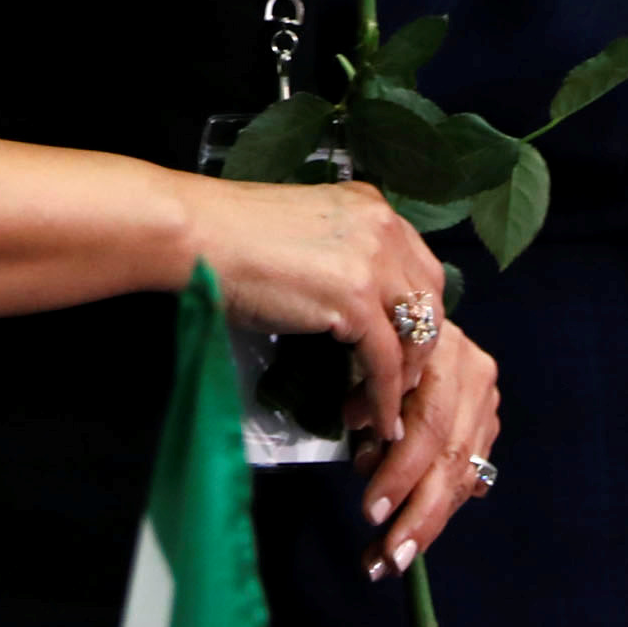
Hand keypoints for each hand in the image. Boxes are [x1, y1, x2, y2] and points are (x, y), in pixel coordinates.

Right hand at [179, 174, 453, 434]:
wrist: (197, 233)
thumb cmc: (231, 237)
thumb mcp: (307, 234)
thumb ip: (341, 258)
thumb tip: (355, 309)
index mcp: (371, 206)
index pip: (418, 269)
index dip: (413, 317)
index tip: (399, 353)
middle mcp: (383, 226)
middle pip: (430, 302)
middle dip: (417, 351)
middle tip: (394, 386)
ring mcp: (373, 261)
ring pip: (416, 334)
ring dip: (402, 381)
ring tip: (379, 412)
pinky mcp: (356, 298)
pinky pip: (385, 362)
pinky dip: (383, 397)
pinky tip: (373, 420)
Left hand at [349, 321, 501, 579]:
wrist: (404, 311)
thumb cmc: (367, 337)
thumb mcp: (359, 359)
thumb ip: (366, 403)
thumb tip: (369, 456)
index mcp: (440, 351)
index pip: (427, 425)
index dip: (400, 473)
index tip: (369, 514)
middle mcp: (474, 373)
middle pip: (450, 456)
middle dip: (417, 513)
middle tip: (384, 558)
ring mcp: (486, 399)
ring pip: (463, 471)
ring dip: (427, 522)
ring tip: (389, 558)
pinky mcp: (487, 420)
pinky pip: (468, 473)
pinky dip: (440, 506)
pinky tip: (413, 536)